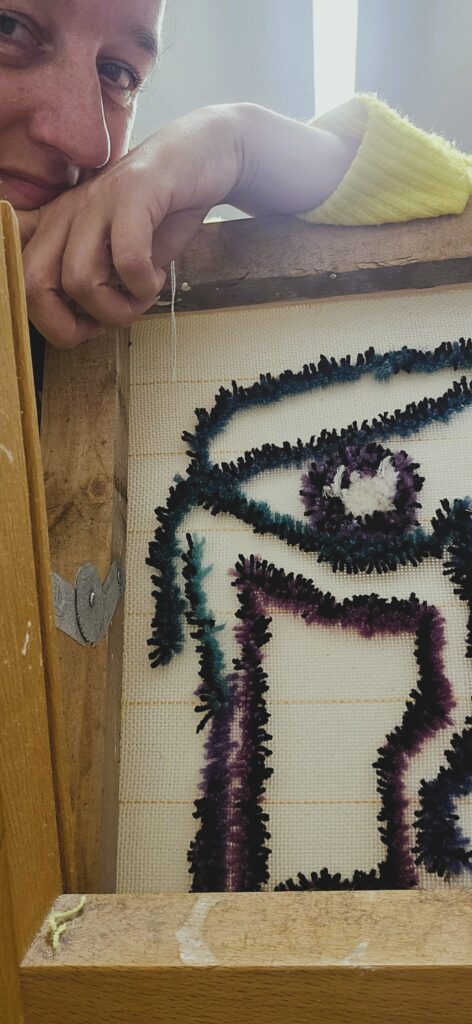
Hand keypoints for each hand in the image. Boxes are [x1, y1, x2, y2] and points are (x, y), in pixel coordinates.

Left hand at [20, 103, 356, 347]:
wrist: (203, 156)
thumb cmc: (160, 215)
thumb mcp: (116, 252)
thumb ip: (93, 280)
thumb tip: (81, 326)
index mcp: (55, 227)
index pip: (20, 279)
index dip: (49, 320)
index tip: (89, 325)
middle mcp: (66, 212)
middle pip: (33, 284)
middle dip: (68, 326)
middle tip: (106, 324)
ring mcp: (96, 201)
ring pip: (78, 280)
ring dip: (117, 308)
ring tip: (142, 295)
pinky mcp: (132, 193)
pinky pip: (126, 259)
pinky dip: (144, 285)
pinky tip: (157, 276)